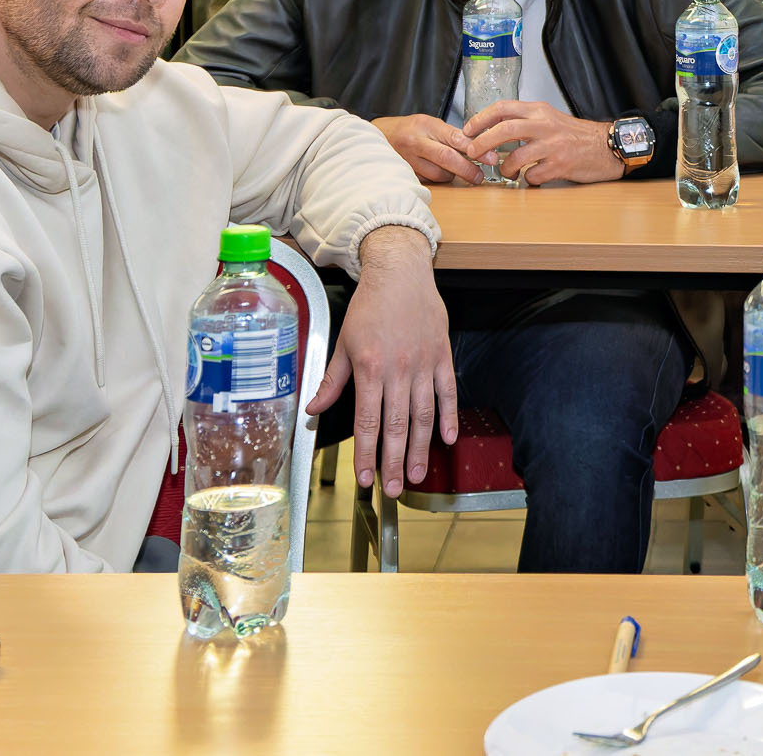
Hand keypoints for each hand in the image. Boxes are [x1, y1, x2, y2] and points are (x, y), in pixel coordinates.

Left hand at [306, 226, 457, 496]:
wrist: (400, 273)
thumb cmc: (370, 306)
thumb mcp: (343, 342)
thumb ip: (332, 380)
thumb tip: (314, 409)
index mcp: (369, 367)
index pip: (367, 421)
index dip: (366, 453)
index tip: (364, 477)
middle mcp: (398, 369)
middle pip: (396, 426)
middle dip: (392, 462)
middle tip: (391, 489)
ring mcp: (423, 364)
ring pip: (423, 415)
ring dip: (419, 448)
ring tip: (415, 475)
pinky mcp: (442, 356)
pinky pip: (447, 392)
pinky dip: (448, 416)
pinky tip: (447, 439)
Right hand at [373, 114, 489, 185]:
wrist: (379, 137)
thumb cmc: (409, 129)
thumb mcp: (430, 123)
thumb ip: (452, 135)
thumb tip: (479, 147)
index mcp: (425, 125)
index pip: (454, 138)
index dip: (475, 149)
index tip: (490, 157)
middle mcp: (415, 143)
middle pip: (446, 158)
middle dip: (467, 169)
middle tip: (480, 176)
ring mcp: (408, 160)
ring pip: (439, 173)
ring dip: (453, 174)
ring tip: (457, 169)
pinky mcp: (406, 174)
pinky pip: (429, 180)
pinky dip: (439, 178)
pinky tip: (440, 171)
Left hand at [464, 101, 625, 185]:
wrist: (607, 146)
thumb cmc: (576, 135)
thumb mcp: (550, 118)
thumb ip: (526, 120)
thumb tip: (494, 129)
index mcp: (540, 111)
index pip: (503, 107)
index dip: (481, 118)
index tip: (468, 130)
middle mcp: (545, 125)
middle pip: (504, 129)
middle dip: (482, 142)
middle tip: (472, 152)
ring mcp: (553, 146)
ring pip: (516, 157)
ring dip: (505, 168)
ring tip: (506, 172)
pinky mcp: (560, 165)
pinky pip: (533, 176)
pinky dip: (527, 180)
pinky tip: (531, 178)